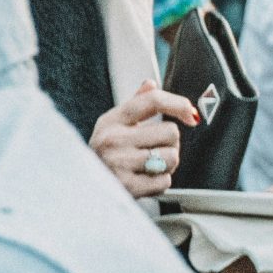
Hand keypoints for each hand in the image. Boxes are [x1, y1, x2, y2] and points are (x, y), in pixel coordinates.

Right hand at [90, 81, 197, 199]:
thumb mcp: (112, 126)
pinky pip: (164, 181)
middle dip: (170, 143)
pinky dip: (160, 183)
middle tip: (153, 150)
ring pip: (172, 157)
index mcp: (112, 120)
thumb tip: (151, 84)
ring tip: (148, 166)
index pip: (153, 101)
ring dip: (167, 164)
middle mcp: (113, 139)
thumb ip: (135, 105)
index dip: (178, 104)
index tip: (191, 114)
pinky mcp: (127, 187)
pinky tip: (144, 181)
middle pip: (171, 132)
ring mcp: (118, 164)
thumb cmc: (103, 155)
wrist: (81, 188)